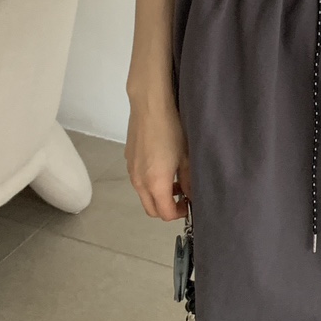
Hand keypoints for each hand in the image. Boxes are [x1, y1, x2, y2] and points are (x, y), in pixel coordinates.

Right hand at [124, 95, 191, 221]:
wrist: (150, 106)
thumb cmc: (172, 129)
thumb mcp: (187, 156)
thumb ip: (190, 180)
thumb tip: (192, 194)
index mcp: (155, 184)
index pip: (165, 214)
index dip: (179, 213)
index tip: (190, 204)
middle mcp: (139, 182)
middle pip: (151, 209)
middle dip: (167, 208)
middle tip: (182, 195)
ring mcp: (131, 171)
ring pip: (143, 195)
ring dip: (158, 195)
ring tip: (174, 179)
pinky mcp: (128, 159)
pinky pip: (138, 180)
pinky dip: (149, 182)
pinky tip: (162, 165)